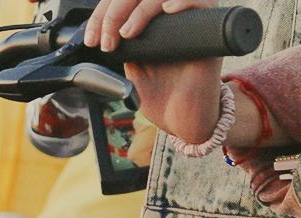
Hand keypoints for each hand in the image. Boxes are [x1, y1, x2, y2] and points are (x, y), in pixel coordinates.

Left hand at [82, 0, 226, 145]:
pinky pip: (202, 2)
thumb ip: (122, 48)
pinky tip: (167, 10)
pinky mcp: (209, 33)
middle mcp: (170, 18)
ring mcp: (190, 23)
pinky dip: (184, 1)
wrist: (182, 122)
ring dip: (141, 8)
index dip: (104, 12)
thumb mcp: (132, 69)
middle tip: (107, 39)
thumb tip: (101, 31)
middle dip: (115, 12)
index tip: (91, 38)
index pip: (127, 1)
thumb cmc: (161, 98)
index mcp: (151, 24)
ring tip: (128, 32)